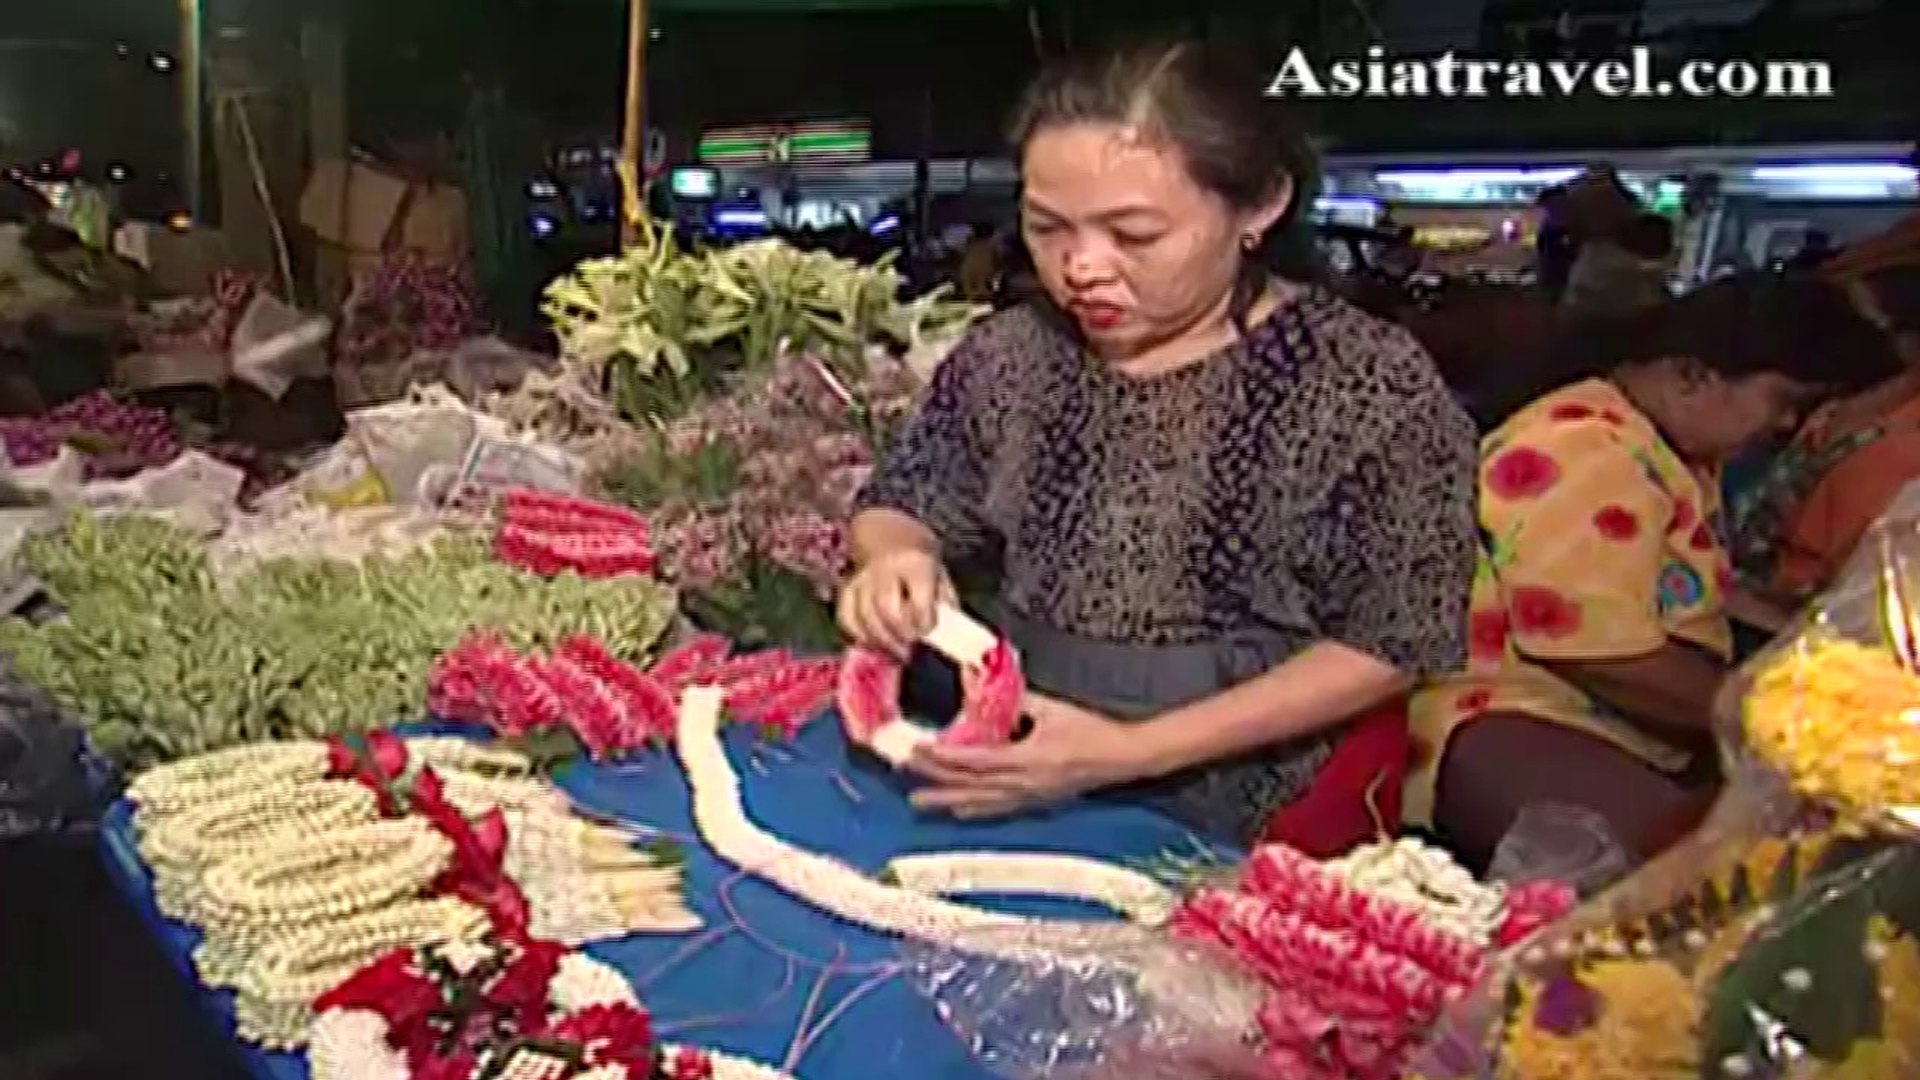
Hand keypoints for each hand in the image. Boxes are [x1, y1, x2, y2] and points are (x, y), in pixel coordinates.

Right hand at [836, 547, 953, 656]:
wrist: (887, 532)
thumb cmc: (918, 557)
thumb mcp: (939, 570)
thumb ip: (942, 601)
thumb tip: (945, 632)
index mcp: (915, 562)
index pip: (918, 598)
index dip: (924, 620)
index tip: (928, 630)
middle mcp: (884, 569)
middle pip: (886, 608)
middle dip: (899, 633)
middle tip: (910, 648)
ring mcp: (862, 579)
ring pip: (864, 616)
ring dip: (881, 640)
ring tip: (895, 651)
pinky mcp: (847, 589)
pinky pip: (846, 617)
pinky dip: (857, 635)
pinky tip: (873, 643)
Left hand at [906, 692, 1145, 818]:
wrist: (1121, 758)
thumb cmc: (1091, 732)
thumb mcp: (1052, 709)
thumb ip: (1017, 700)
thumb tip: (986, 687)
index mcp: (1028, 759)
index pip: (976, 761)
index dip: (945, 758)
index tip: (921, 751)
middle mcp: (1024, 784)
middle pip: (970, 786)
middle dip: (936, 781)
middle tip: (908, 777)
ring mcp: (1029, 797)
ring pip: (980, 803)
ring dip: (948, 801)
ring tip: (921, 802)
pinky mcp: (1035, 802)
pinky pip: (997, 809)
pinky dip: (974, 809)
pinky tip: (960, 810)